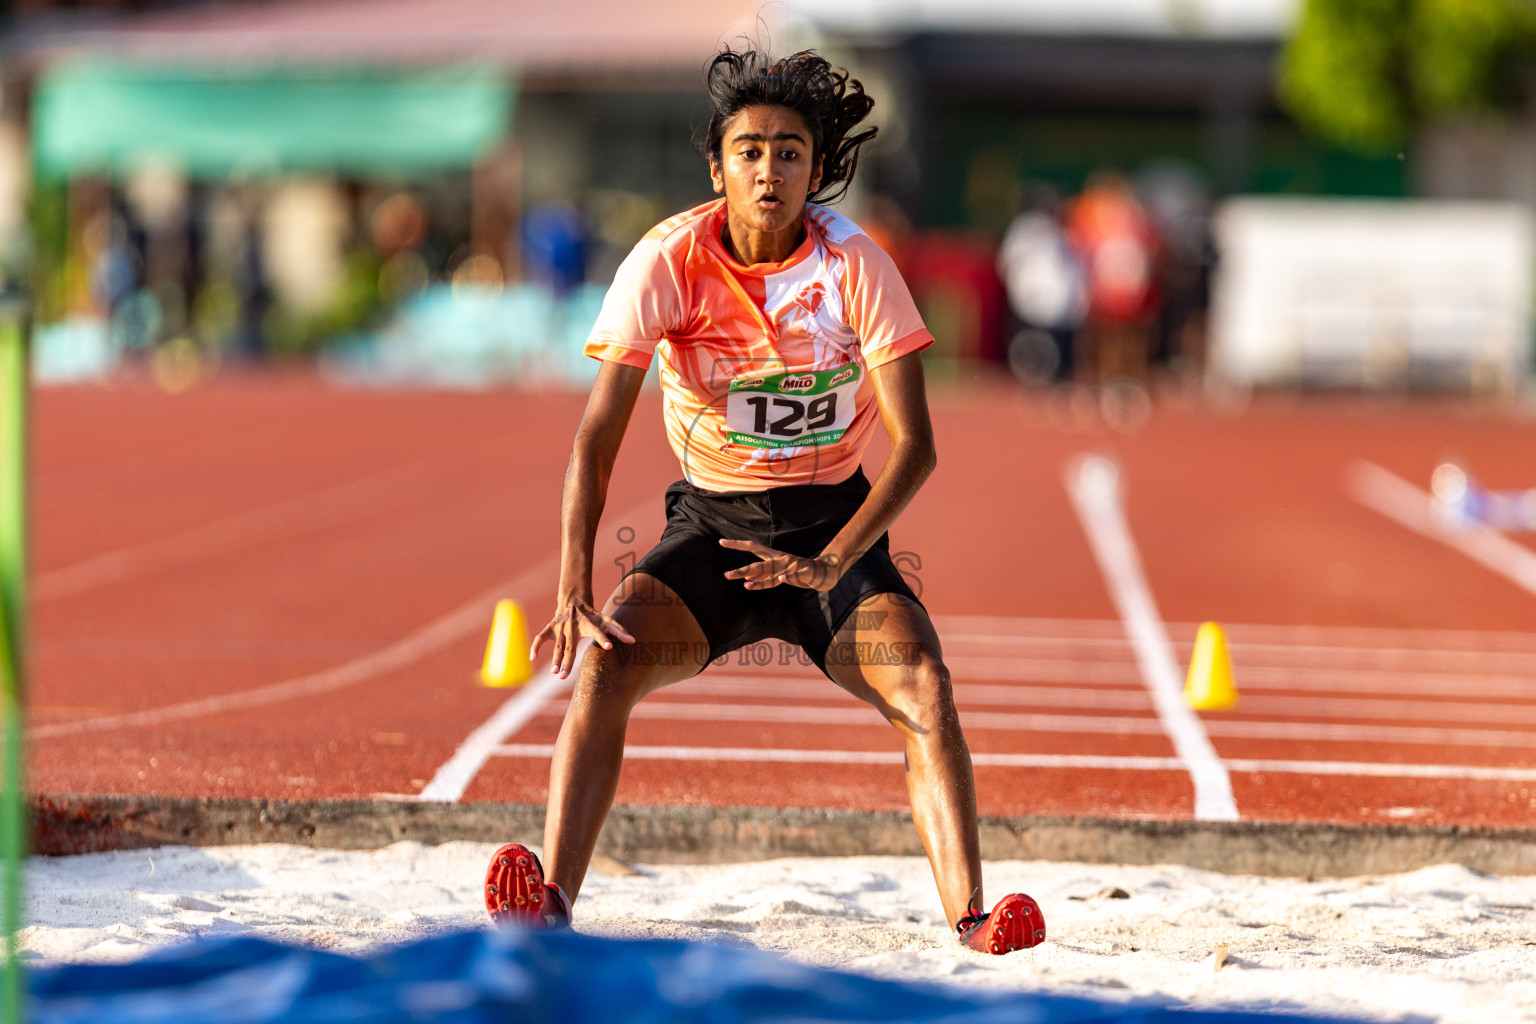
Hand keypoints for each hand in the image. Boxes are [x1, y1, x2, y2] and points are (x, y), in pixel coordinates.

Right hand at [531, 595, 635, 678]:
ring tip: (556, 673)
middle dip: (568, 661)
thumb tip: (634, 641)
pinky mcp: (550, 627)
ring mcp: (560, 627)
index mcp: (589, 624)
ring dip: (555, 659)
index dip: (604, 638)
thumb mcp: (606, 620)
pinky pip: (540, 638)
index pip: (598, 631)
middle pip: (571, 646)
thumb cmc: (593, 616)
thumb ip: (619, 631)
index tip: (609, 647)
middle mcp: (573, 626)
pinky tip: (532, 658)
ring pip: (557, 646)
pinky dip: (536, 647)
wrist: (574, 601)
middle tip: (564, 677)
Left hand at [719, 538, 843, 591]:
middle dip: (742, 571)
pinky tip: (783, 578)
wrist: (821, 572)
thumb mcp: (777, 573)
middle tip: (726, 575)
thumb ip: (763, 575)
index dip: (737, 544)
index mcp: (773, 556)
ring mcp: (791, 566)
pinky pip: (793, 576)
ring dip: (760, 579)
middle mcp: (780, 559)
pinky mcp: (802, 573)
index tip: (721, 541)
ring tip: (746, 584)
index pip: (752, 548)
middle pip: (758, 565)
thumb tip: (746, 578)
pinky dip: (788, 577)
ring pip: (773, 572)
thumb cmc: (796, 572)